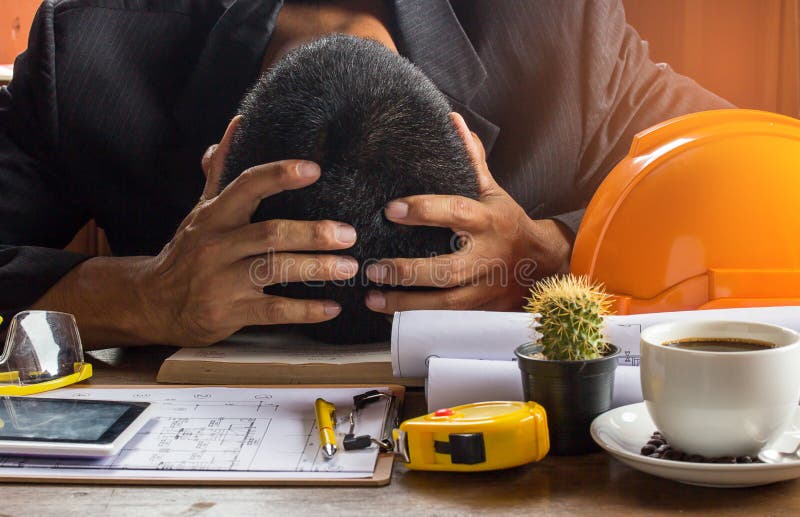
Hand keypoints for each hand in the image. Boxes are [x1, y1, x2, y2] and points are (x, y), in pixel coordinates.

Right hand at [137, 117, 359, 345]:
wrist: (154, 302)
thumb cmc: (190, 251)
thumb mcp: (202, 210)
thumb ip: (223, 171)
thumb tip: (239, 124)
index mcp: (214, 216)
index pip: (247, 186)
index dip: (280, 175)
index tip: (314, 169)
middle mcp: (217, 245)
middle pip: (270, 233)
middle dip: (313, 233)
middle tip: (348, 234)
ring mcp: (222, 281)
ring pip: (275, 270)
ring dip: (317, 268)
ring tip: (349, 267)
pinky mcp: (229, 312)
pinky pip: (274, 311)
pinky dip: (306, 310)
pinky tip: (332, 307)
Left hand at [363, 112, 571, 313]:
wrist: (545, 266)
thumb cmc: (509, 223)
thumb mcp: (494, 192)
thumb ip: (471, 161)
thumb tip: (453, 122)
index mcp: (487, 221)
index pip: (455, 212)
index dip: (424, 210)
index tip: (391, 209)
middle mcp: (486, 256)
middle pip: (446, 269)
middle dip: (408, 270)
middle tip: (373, 267)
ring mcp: (484, 287)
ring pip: (444, 301)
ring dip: (406, 302)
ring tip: (372, 297)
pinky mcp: (481, 309)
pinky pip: (446, 317)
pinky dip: (417, 317)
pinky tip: (389, 314)